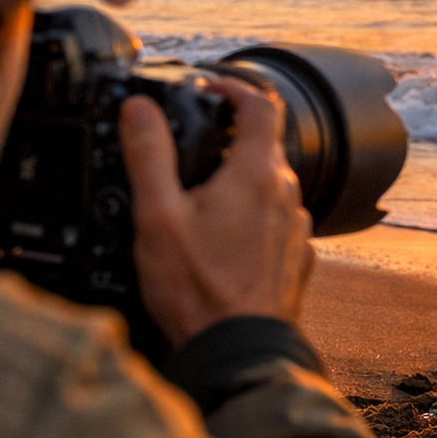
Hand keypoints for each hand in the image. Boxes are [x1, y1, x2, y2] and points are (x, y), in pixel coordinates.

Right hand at [119, 78, 314, 346]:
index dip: (232, 86)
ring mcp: (296, 228)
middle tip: (190, 153)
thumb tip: (139, 108)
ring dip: (239, 183)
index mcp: (255, 173)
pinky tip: (221, 244)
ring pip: (269, 186)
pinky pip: (275, 222)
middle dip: (227, 141)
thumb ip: (149, 155)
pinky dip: (251, 219)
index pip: (260, 103)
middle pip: (263, 146)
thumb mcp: (157, 216)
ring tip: (199, 206)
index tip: (208, 89)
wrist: (238, 351)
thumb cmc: (198, 290)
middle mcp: (285, 194)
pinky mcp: (296, 257)